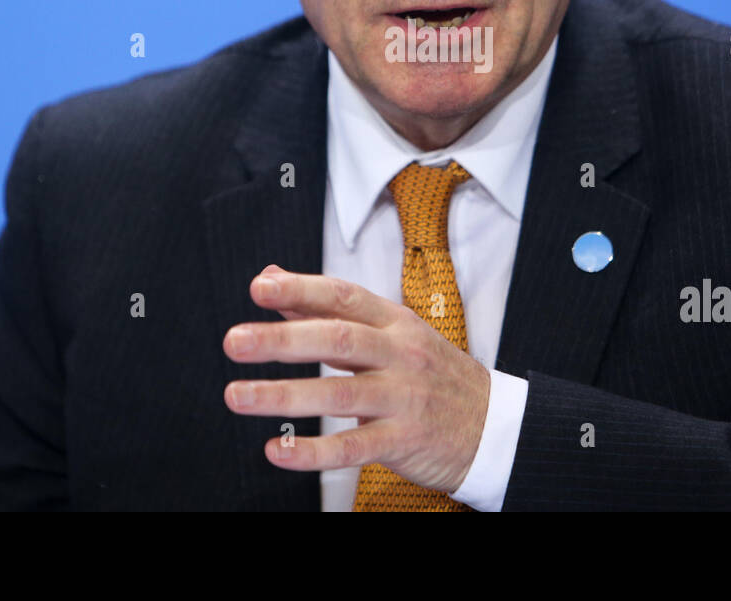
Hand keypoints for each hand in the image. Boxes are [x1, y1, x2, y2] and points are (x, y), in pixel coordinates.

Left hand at [222, 264, 490, 493]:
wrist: (494, 426)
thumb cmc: (433, 375)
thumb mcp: (393, 332)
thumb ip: (330, 308)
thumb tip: (273, 278)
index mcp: (395, 323)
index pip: (345, 297)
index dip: (302, 290)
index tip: (259, 287)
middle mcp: (401, 355)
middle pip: (339, 340)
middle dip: (282, 339)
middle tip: (235, 342)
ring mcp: (404, 399)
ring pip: (340, 394)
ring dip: (284, 396)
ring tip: (238, 396)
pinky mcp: (404, 441)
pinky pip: (353, 447)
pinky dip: (312, 452)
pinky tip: (277, 451)